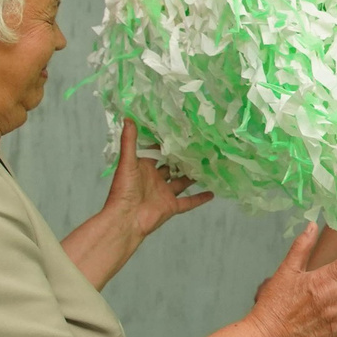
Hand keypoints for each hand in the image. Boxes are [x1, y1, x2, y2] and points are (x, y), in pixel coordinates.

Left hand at [102, 121, 211, 238]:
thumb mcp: (127, 162)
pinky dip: (200, 198)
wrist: (126, 219)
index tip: (177, 132)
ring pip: (182, 182)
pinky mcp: (172, 206)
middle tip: (197, 147)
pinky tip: (212, 192)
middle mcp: (154, 179)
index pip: (155, 153)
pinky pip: (189, 202)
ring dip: (192, 176)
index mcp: (143, 168)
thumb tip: (128, 118)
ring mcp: (164, 193)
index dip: (164, 144)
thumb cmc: (123, 190)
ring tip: (207, 165)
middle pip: (171, 167)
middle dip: (181, 159)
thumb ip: (129, 141)